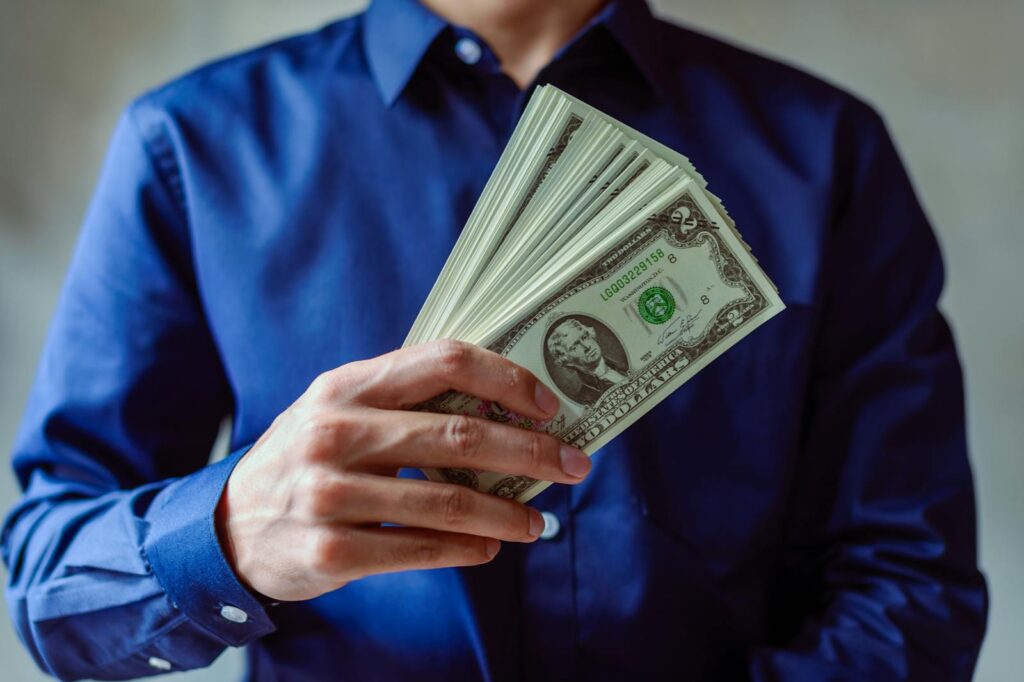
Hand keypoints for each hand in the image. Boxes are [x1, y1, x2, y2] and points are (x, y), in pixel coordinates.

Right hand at [215, 339, 590, 601]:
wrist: (229, 528)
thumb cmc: (304, 461)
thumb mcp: (337, 412)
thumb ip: (403, 402)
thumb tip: (502, 411)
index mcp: (344, 386)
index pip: (442, 361)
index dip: (506, 378)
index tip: (548, 404)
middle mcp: (333, 433)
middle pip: (458, 435)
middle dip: (531, 452)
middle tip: (573, 465)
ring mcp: (329, 494)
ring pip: (448, 500)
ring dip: (508, 512)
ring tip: (540, 520)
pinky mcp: (331, 552)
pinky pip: (420, 548)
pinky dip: (468, 548)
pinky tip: (492, 546)